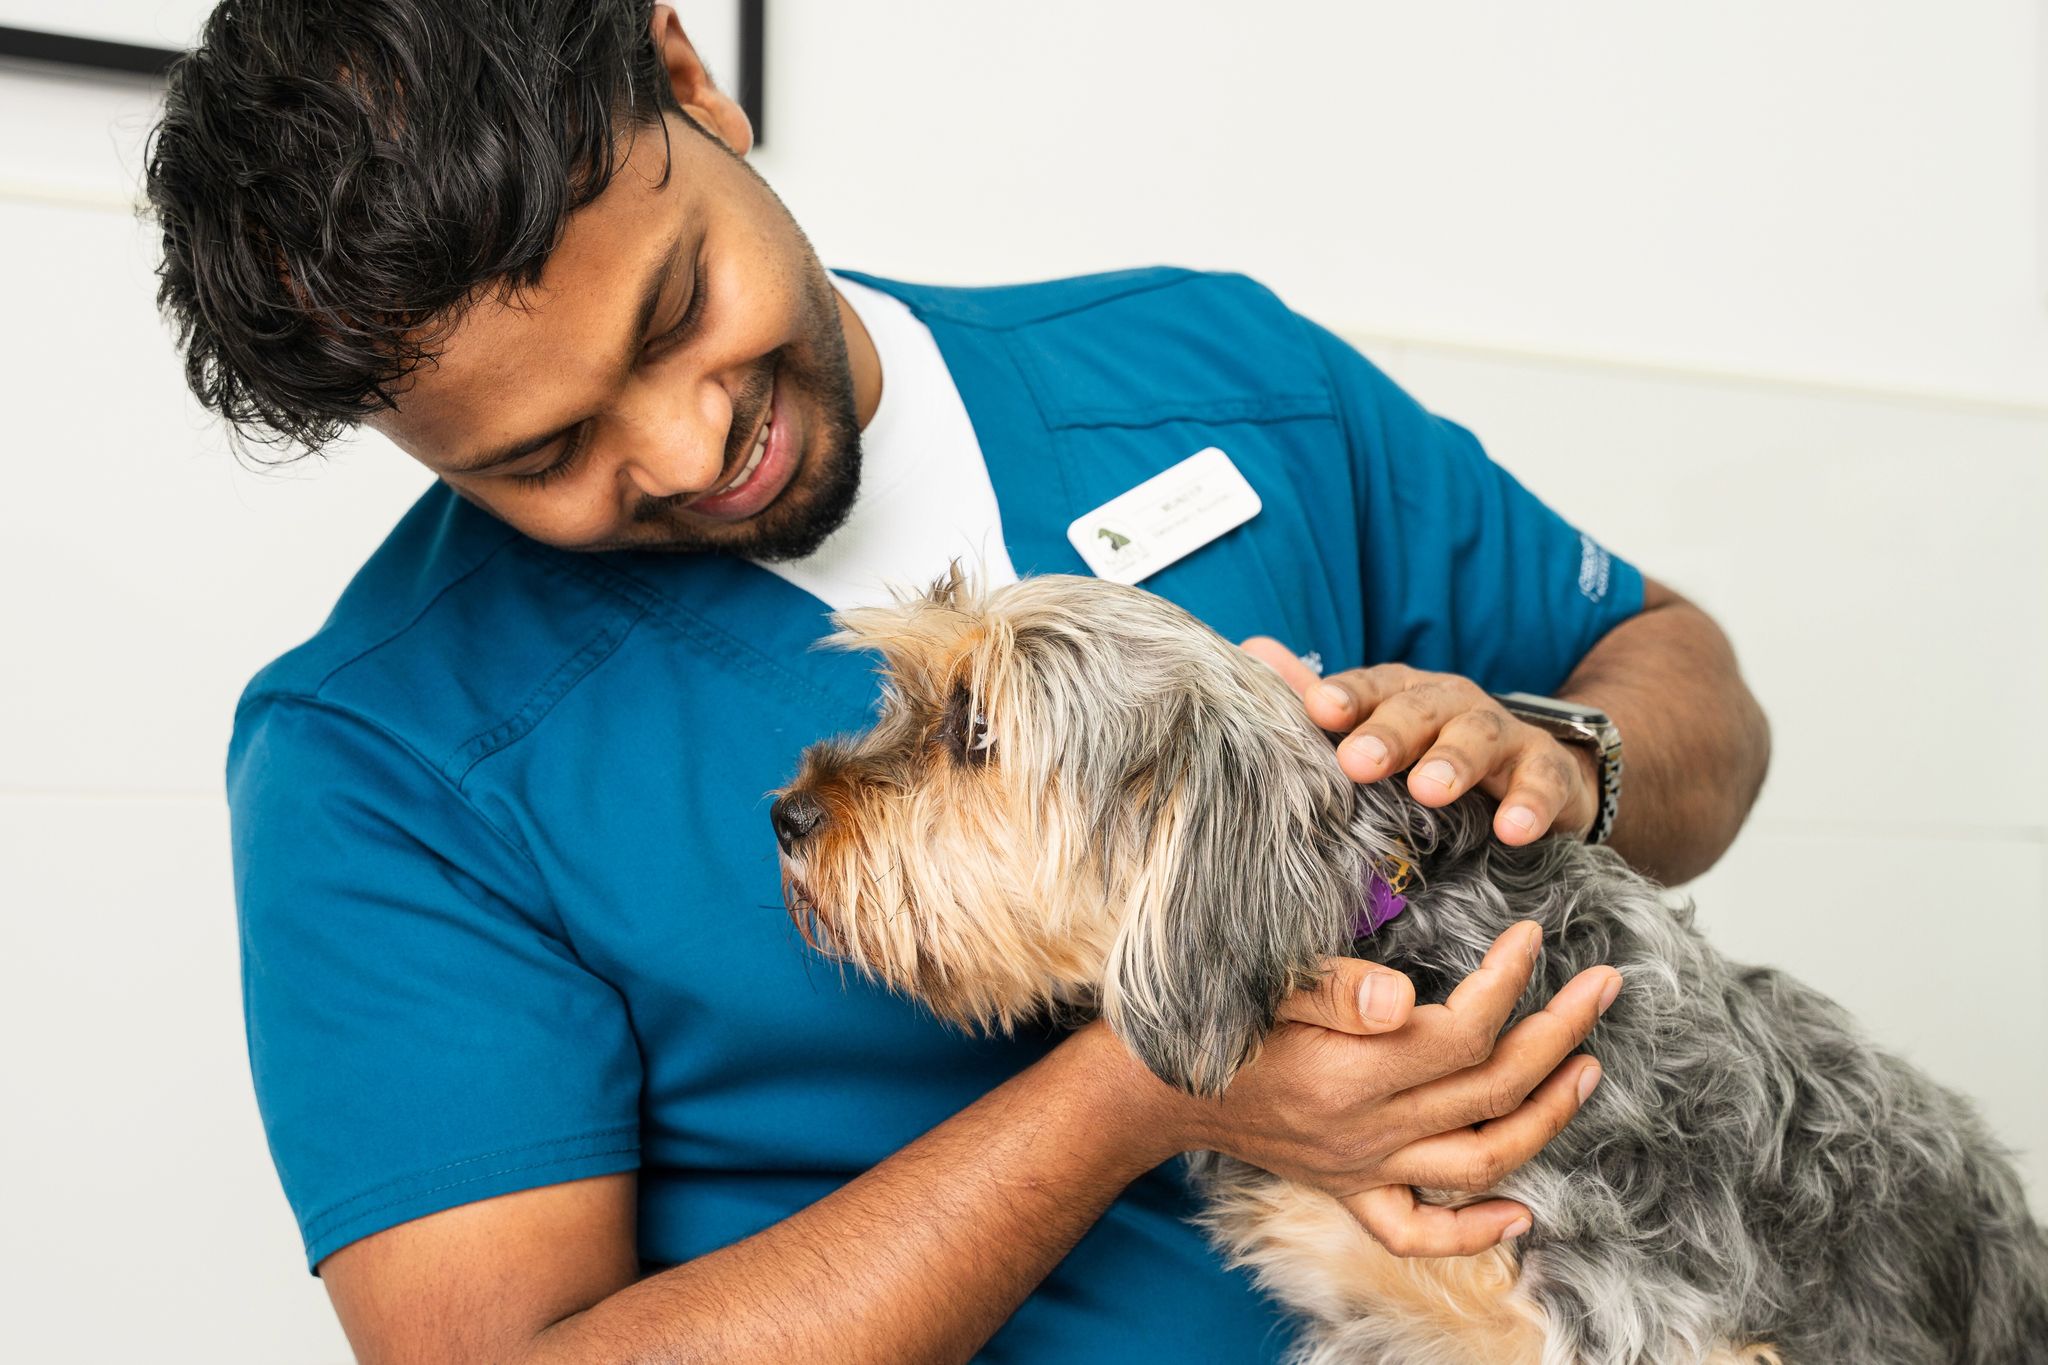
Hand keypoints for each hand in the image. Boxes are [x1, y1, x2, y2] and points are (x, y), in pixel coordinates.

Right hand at [1113, 921, 1618, 1256]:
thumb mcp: (1264, 985)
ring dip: (1546, 1116)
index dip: (1510, 982)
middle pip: (1491, 1089)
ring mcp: (1363, 1166)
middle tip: (1604, 986)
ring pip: (1480, 1158)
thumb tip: (1406, 1000)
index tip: (1532, 935)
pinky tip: (1521, 1214)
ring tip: (1588, 1067)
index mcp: (1351, 1073)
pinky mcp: (1350, 1187)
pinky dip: (1474, 1233)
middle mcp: (1367, 1129)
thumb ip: (1336, 991)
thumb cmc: (1207, 1021)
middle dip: (1559, 1035)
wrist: (1147, 1088)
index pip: (1462, 1031)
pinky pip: (1417, 1231)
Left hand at [1241, 639, 1596, 845]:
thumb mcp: (1380, 727)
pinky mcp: (1547, 772)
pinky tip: (1513, 829)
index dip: (1346, 697)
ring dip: (1454, 761)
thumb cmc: (1435, 750)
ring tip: (1429, 789)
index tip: (1318, 709)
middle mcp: (1451, 704)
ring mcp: (1503, 736)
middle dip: (1389, 732)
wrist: (1537, 768)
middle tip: (1358, 761)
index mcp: (1403, 695)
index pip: (1371, 688)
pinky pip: (1541, 784)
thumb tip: (1251, 650)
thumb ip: (1320, 700)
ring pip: (1478, 737)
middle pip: (1419, 710)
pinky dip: (1530, 804)